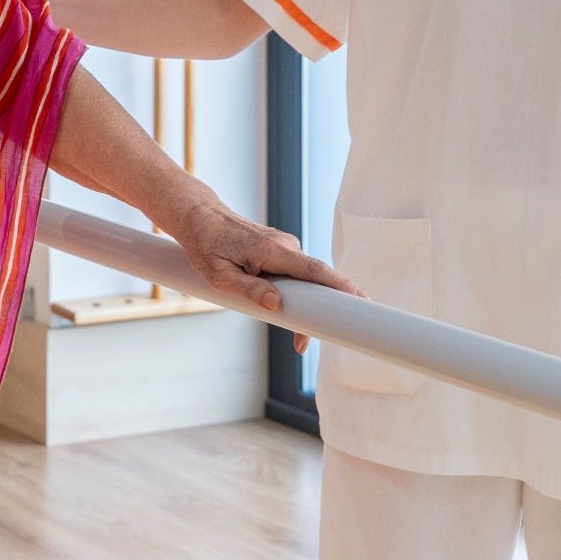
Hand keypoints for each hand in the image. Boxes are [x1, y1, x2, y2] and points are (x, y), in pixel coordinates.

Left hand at [170, 199, 363, 350]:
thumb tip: (277, 304)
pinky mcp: (280, 250)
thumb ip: (249, 290)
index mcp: (272, 250)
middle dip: (321, 310)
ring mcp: (284, 246)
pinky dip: (297, 293)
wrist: (199, 216)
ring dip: (306, 305)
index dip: (340, 286)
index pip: (315, 270)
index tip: (361, 301)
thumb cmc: (205, 244)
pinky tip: (286, 312)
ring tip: (297, 337)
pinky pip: (297, 274)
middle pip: (315, 281)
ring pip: (305, 280)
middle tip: (306, 343)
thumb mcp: (219, 274)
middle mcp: (285, 245)